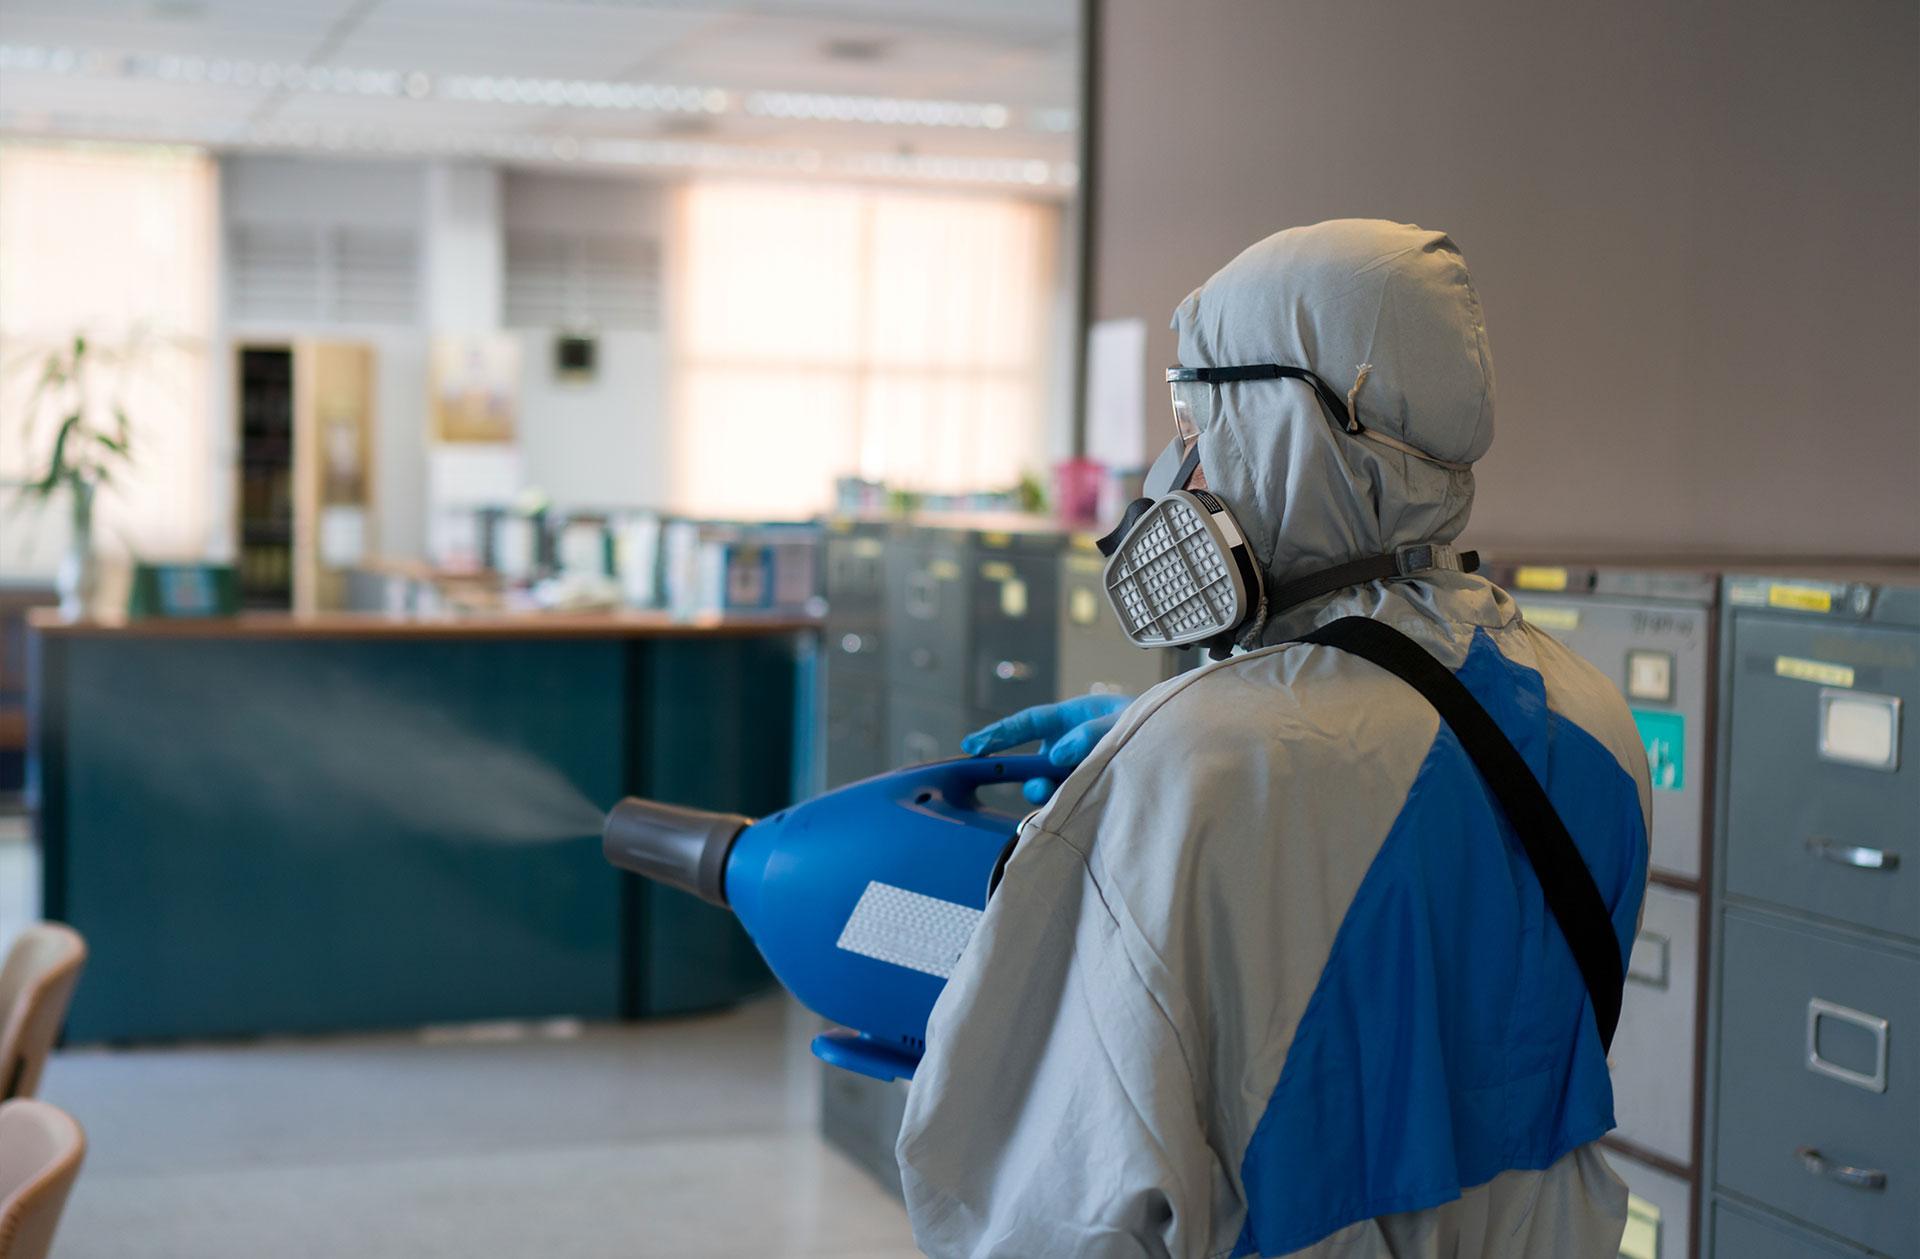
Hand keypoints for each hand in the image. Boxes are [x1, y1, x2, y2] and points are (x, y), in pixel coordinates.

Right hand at [961, 693, 1133, 803]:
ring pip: (1050, 787)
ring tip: (1069, 799)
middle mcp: (1067, 745)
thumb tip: (1060, 753)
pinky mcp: (1088, 790)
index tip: (972, 746)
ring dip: (1052, 795)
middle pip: (1034, 763)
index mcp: (1070, 718)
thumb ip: (1092, 733)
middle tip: (1040, 790)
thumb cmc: (1147, 722)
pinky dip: (1067, 807)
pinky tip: (1076, 812)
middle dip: (1030, 779)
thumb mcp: (1121, 720)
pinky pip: (1068, 801)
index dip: (998, 734)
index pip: (1027, 724)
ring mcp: (1076, 770)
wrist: (1176, 746)